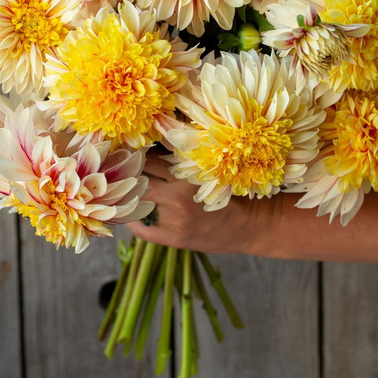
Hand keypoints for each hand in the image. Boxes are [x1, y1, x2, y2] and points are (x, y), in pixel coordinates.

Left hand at [128, 149, 275, 253]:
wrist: (250, 225)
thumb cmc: (234, 192)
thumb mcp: (212, 169)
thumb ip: (187, 159)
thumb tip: (159, 138)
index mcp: (189, 174)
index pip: (153, 158)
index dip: (140, 152)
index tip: (133, 148)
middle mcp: (178, 198)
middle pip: (141, 180)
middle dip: (133, 173)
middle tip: (127, 167)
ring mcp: (175, 220)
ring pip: (139, 202)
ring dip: (134, 194)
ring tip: (129, 187)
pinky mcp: (174, 239)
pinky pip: (144, 231)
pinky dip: (133, 222)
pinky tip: (130, 214)